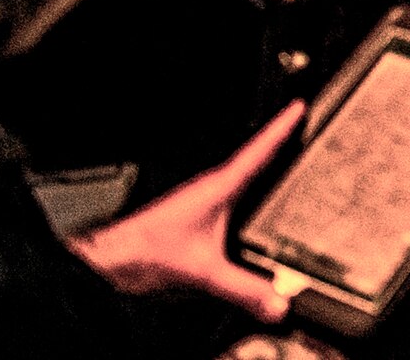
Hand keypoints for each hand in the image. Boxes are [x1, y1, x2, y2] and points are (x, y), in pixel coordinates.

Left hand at [71, 100, 305, 322]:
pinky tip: (251, 200)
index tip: (299, 107)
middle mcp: (211, 188)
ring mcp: (202, 199)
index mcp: (219, 187)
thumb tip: (278, 301)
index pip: (259, 151)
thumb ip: (243, 288)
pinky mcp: (195, 213)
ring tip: (283, 155)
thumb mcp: (204, 271)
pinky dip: (247, 187)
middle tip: (299, 122)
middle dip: (278, 139)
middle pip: (253, 157)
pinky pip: (231, 192)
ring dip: (261, 163)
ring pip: (240, 175)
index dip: (281, 127)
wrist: (111, 259)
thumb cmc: (146, 251)